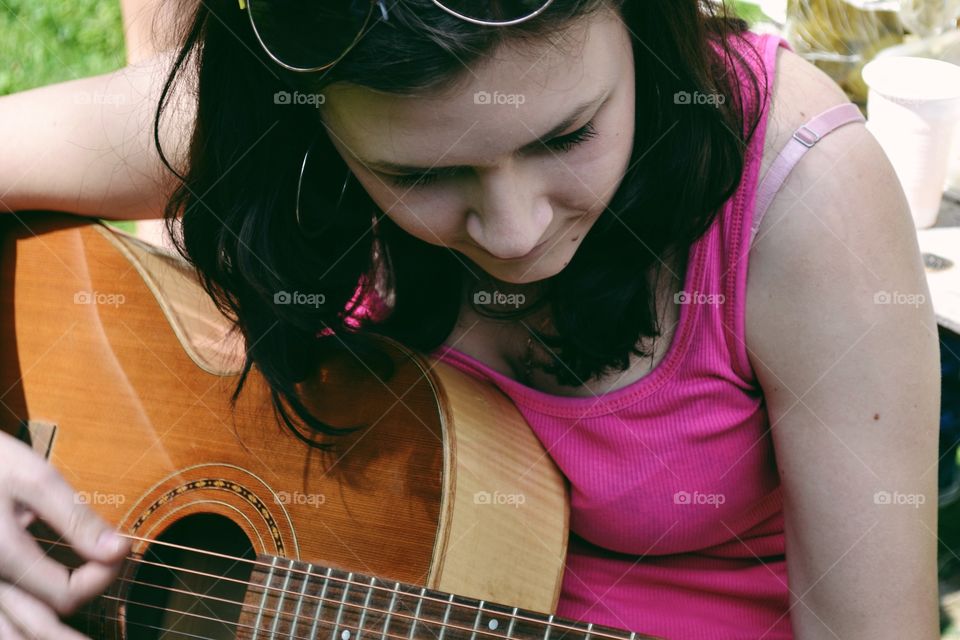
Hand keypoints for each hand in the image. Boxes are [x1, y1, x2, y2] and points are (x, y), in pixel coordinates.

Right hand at [0, 431, 130, 638]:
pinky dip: (12, 630)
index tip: (118, 553)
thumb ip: (76, 518)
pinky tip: (30, 630)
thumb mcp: (33, 479)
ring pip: (4, 635)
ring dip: (38, 639)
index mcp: (0, 555)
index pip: (65, 594)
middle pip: (33, 628)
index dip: (101, 579)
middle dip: (69, 639)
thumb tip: (118, 549)